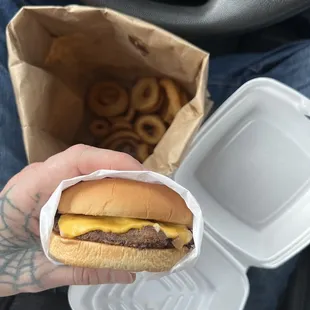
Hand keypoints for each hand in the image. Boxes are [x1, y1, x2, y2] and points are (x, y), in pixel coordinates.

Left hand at [0, 144, 143, 295]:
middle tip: (154, 188)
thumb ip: (85, 269)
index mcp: (33, 188)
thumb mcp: (41, 272)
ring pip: (87, 167)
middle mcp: (42, 176)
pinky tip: (120, 200)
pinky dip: (105, 186)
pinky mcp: (48, 188)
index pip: (78, 160)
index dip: (114, 161)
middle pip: (90, 160)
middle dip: (125, 170)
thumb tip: (129, 271)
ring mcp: (45, 180)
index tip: (144, 175)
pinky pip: (81, 179)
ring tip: (144, 193)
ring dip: (117, 177)